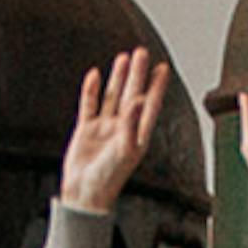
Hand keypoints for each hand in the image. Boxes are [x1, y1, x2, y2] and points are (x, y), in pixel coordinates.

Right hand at [54, 48, 165, 216]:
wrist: (84, 195)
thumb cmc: (109, 179)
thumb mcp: (125, 151)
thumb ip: (131, 125)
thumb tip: (137, 100)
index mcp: (138, 135)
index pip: (150, 105)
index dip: (157, 86)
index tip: (163, 68)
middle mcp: (123, 129)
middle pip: (132, 95)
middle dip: (137, 74)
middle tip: (142, 53)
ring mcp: (104, 128)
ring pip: (113, 97)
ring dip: (118, 78)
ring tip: (123, 58)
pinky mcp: (86, 131)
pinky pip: (89, 105)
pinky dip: (91, 90)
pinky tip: (95, 74)